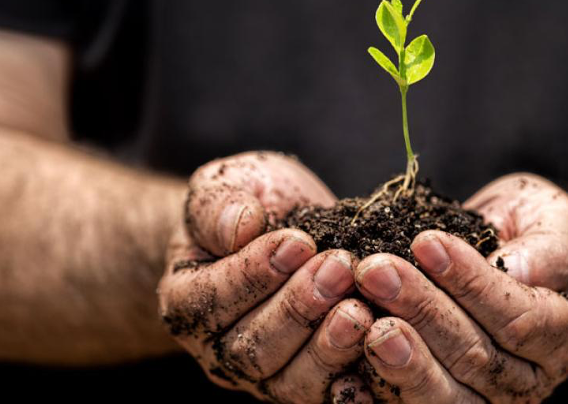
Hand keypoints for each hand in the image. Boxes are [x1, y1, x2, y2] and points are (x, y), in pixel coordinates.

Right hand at [157, 152, 373, 402]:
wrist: (285, 225)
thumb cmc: (251, 202)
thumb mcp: (226, 185)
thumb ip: (218, 205)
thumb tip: (239, 225)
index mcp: (188, 303)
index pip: (212, 301)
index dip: (255, 273)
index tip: (299, 241)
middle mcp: (221, 351)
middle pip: (253, 350)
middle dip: (299, 308)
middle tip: (339, 268)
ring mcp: (269, 376)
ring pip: (292, 382)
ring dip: (329, 346)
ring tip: (361, 308)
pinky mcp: (314, 384)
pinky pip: (332, 397)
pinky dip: (355, 385)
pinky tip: (380, 359)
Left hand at [354, 173, 567, 401]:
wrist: (521, 256)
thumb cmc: (534, 232)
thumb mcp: (554, 219)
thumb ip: (548, 245)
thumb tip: (519, 268)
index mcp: (563, 334)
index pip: (520, 319)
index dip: (472, 284)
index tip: (426, 243)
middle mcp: (529, 380)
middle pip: (476, 358)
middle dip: (422, 311)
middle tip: (375, 270)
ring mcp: (486, 400)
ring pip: (445, 395)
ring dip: (400, 357)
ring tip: (363, 320)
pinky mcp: (444, 402)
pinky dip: (376, 394)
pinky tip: (346, 373)